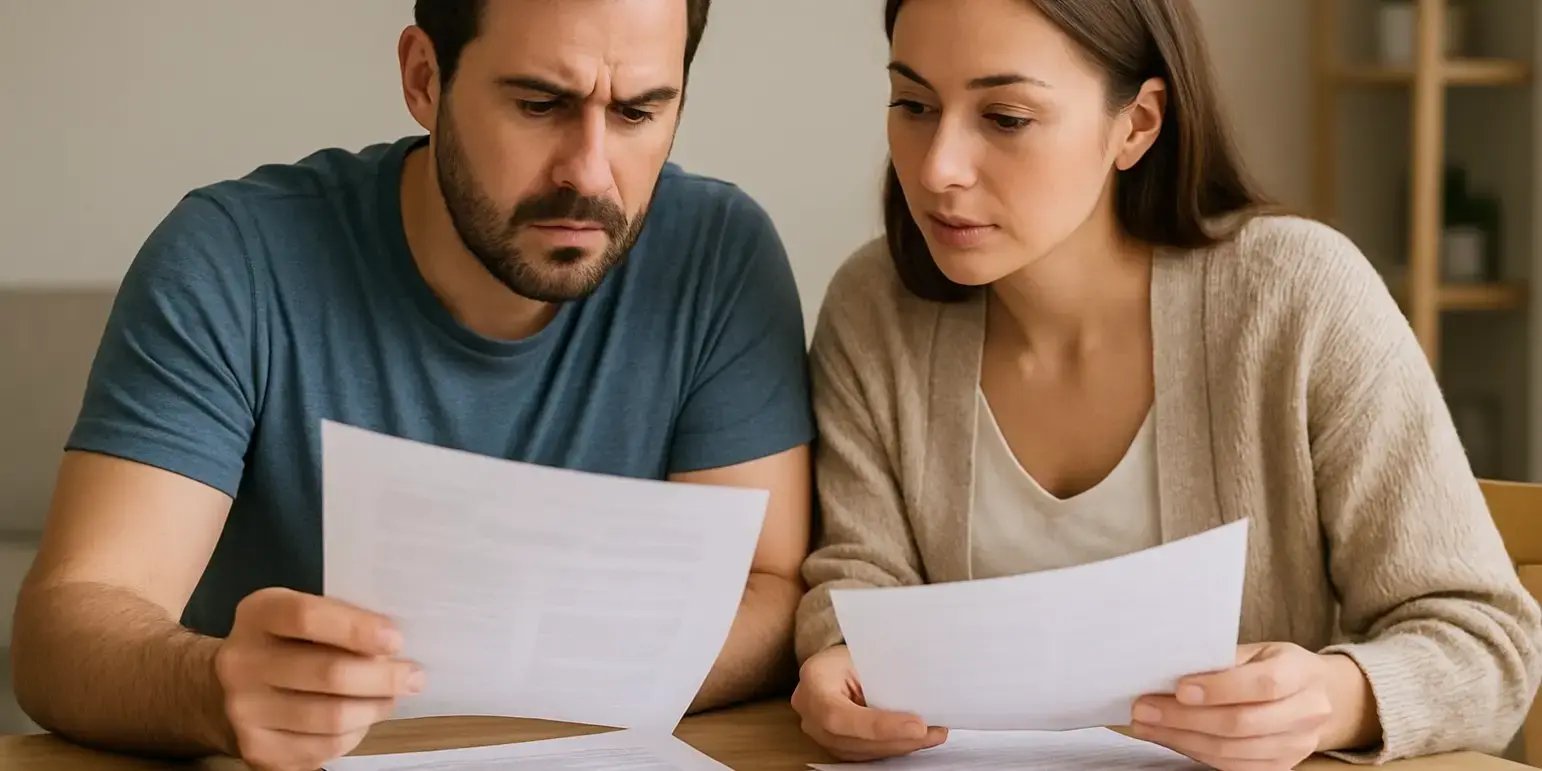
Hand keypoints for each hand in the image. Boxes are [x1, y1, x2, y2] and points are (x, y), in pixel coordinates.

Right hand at [214, 588, 422, 770]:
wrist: (219, 689)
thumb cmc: (282, 643)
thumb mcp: (299, 614)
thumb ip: (339, 619)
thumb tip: (393, 644)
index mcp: (258, 614)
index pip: (307, 618)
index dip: (357, 629)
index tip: (396, 639)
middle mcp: (242, 663)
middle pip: (327, 674)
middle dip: (383, 678)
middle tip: (414, 677)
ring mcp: (245, 711)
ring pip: (331, 718)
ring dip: (374, 709)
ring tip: (391, 698)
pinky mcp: (256, 750)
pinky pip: (323, 748)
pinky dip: (354, 735)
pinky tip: (360, 720)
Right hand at [791, 645, 948, 760]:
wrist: (834, 662)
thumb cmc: (852, 653)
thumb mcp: (865, 653)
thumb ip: (885, 675)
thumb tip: (925, 696)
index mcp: (813, 680)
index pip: (839, 714)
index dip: (878, 726)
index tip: (917, 726)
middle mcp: (809, 712)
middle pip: (852, 739)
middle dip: (897, 739)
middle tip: (933, 732)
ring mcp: (819, 733)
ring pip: (861, 751)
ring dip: (901, 746)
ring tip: (934, 735)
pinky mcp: (834, 744)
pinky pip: (865, 753)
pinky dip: (894, 747)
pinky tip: (918, 739)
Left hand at [1130, 643, 1353, 770]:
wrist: (1318, 695)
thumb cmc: (1275, 665)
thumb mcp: (1257, 650)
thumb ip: (1221, 659)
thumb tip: (1167, 671)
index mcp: (1301, 672)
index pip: (1263, 684)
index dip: (1219, 689)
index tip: (1179, 689)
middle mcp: (1307, 711)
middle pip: (1242, 723)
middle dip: (1186, 718)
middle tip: (1145, 709)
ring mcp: (1298, 745)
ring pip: (1234, 751)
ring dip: (1183, 739)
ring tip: (1147, 725)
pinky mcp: (1283, 766)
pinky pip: (1234, 767)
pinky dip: (1197, 753)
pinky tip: (1171, 738)